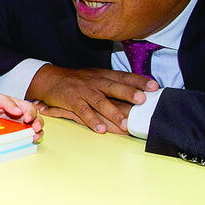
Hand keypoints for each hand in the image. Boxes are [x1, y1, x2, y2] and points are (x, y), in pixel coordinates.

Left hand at [0, 91, 43, 142]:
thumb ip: (7, 102)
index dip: (31, 113)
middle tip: (35, 129)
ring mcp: (18, 126)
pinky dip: (27, 140)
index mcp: (18, 105)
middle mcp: (21, 116)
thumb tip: (18, 111)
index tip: (27, 118)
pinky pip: (23, 138)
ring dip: (37, 133)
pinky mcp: (13, 134)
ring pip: (33, 129)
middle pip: (36, 119)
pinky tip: (27, 141)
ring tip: (34, 137)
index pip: (30, 108)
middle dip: (39, 124)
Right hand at [29, 64, 158, 133]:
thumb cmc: (78, 81)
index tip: (154, 86)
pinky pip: (82, 111)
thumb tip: (139, 93)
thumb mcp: (96, 77)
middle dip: (128, 92)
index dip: (139, 80)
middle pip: (113, 86)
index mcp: (103, 75)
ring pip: (99, 101)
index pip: (123, 76)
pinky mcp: (71, 101)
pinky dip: (91, 120)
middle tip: (142, 99)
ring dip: (113, 112)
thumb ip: (114, 84)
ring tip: (125, 123)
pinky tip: (100, 129)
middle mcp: (95, 82)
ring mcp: (83, 91)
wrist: (50, 79)